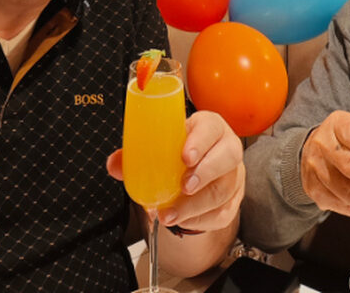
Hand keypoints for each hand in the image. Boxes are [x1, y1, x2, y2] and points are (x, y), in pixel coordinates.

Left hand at [107, 110, 244, 231]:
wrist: (195, 173)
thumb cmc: (178, 154)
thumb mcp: (160, 148)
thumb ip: (136, 155)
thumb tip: (115, 165)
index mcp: (209, 127)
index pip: (211, 127)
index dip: (201, 141)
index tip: (185, 157)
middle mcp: (226, 148)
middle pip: (229, 156)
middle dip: (206, 172)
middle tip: (184, 187)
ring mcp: (233, 175)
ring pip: (224, 189)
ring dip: (196, 206)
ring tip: (172, 214)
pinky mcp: (233, 199)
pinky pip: (224, 213)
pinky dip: (201, 220)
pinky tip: (183, 221)